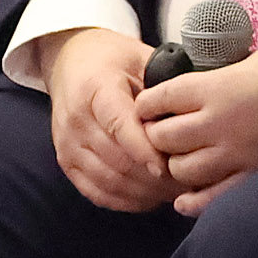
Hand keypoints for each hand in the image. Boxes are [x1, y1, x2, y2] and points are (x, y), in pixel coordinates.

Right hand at [46, 27, 178, 213]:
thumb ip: (162, 85)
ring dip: (143, 192)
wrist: (70, 62)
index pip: (119, 126)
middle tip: (186, 182)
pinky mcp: (66, 162)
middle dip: (153, 178)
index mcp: (95, 88)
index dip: (145, 150)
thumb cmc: (112, 60)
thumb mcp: (139, 57)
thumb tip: (191, 114)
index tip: (168, 167)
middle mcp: (75, 119)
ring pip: (108, 181)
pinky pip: (96, 192)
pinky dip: (125, 200)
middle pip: (117, 160)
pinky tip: (149, 197)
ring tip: (173, 191)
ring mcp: (67, 144)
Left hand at [140, 35, 257, 217]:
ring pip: (183, 170)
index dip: (147, 103)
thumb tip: (192, 90)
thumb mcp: (245, 58)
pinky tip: (183, 199)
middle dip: (155, 134)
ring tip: (176, 155)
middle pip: (164, 138)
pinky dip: (195, 201)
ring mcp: (238, 150)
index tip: (146, 104)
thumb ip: (215, 79)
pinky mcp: (256, 168)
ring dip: (174, 163)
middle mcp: (220, 122)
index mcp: (216, 87)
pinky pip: (216, 195)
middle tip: (159, 129)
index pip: (160, 100)